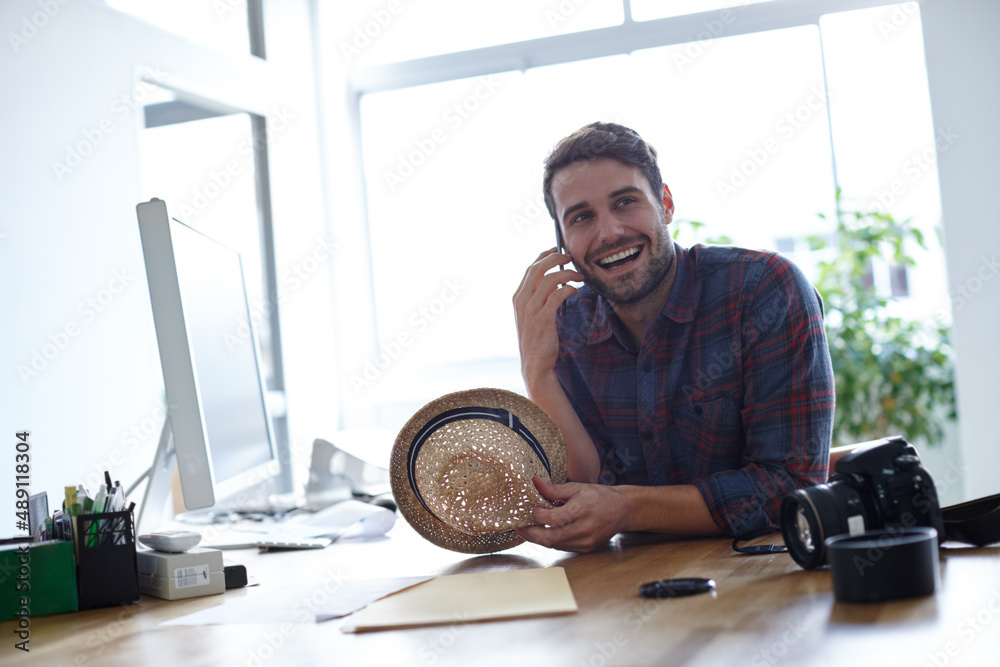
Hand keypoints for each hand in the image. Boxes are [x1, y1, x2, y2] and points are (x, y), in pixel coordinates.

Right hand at [513, 248, 581, 385]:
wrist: (535, 364)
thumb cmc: (537, 339)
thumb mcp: (533, 315)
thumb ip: (540, 298)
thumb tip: (555, 282)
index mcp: (518, 297)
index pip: (529, 269)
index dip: (544, 256)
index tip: (557, 250)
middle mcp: (521, 301)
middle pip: (537, 268)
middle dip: (555, 258)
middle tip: (571, 257)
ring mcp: (530, 310)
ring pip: (548, 279)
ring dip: (566, 274)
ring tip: (579, 276)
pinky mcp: (542, 318)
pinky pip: (557, 295)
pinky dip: (568, 289)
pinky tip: (575, 291)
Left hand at [514, 476, 627, 552]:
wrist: (622, 510)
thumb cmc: (599, 496)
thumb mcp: (577, 487)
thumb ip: (554, 489)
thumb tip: (535, 482)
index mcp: (582, 510)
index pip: (554, 519)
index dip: (537, 516)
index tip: (529, 510)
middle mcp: (584, 529)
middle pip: (551, 538)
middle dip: (531, 534)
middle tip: (519, 527)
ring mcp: (586, 541)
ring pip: (555, 545)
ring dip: (539, 539)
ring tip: (527, 530)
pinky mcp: (586, 549)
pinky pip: (562, 547)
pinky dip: (551, 541)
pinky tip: (543, 533)